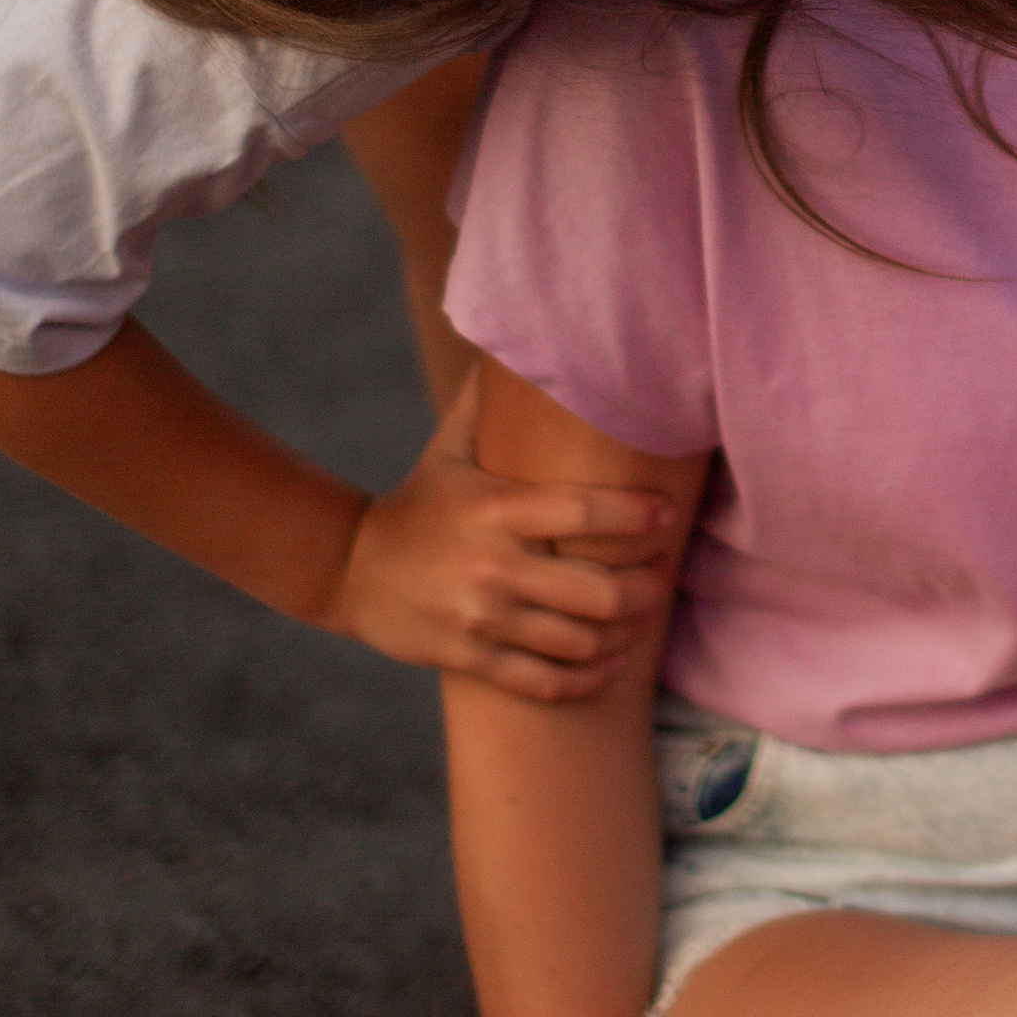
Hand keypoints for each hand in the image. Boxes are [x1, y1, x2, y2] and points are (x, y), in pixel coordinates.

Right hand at [319, 387, 680, 694]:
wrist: (349, 571)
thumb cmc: (417, 502)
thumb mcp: (448, 449)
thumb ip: (489, 401)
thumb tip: (514, 334)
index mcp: (496, 509)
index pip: (583, 510)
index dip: (635, 513)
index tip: (667, 513)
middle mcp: (493, 567)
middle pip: (597, 591)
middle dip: (645, 588)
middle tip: (663, 577)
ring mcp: (483, 619)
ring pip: (580, 641)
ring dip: (624, 634)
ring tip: (642, 617)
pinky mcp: (473, 658)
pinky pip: (546, 681)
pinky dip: (588, 677)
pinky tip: (611, 662)